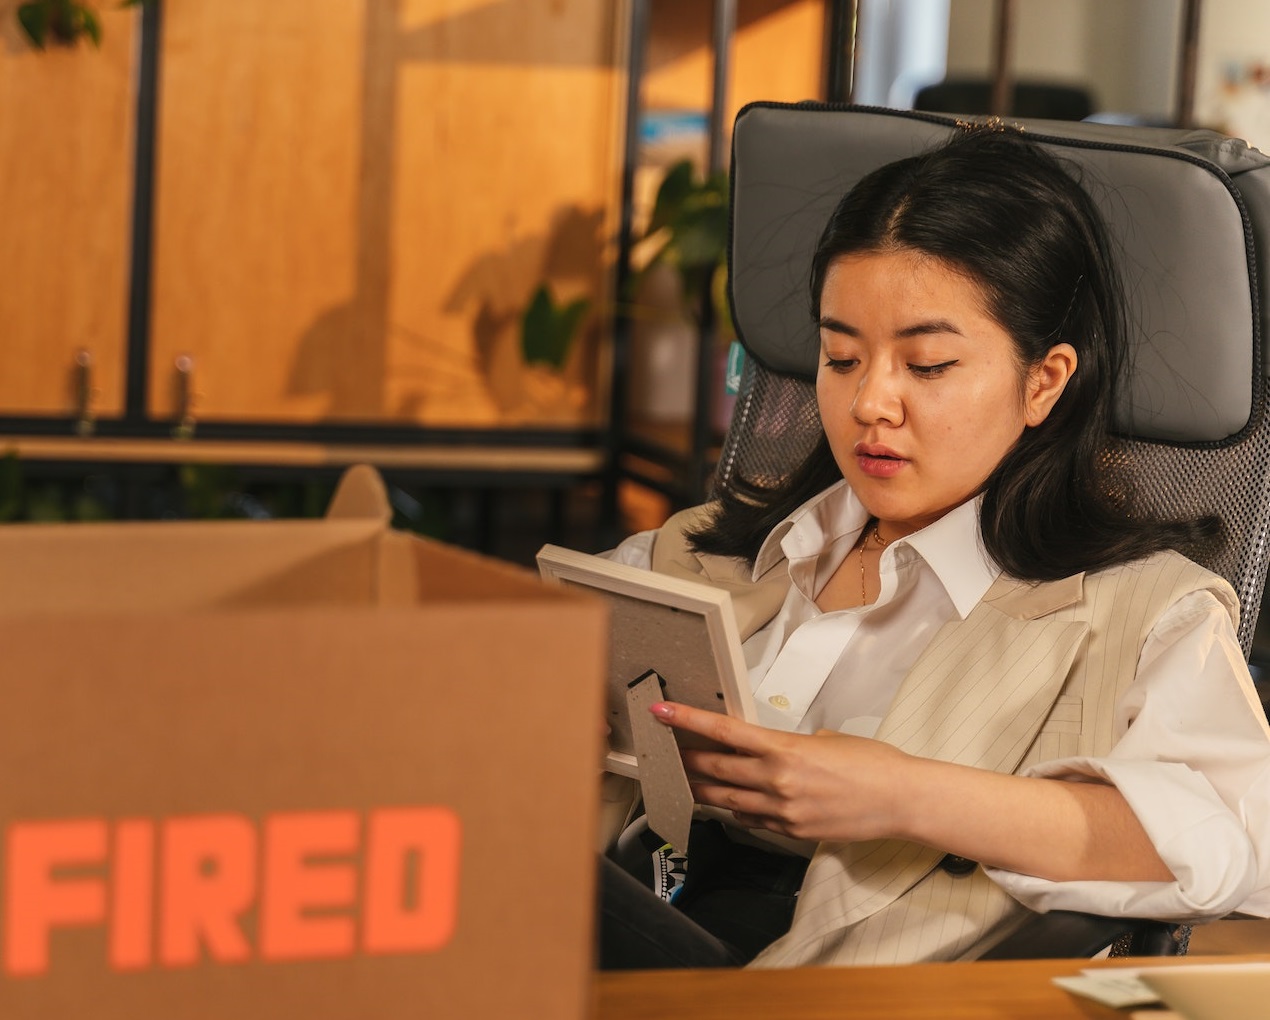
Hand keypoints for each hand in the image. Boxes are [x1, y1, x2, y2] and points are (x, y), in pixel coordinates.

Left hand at [649, 701, 914, 842]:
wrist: (900, 799)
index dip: (688, 721)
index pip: (724, 732)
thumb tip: (772, 752)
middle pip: (716, 768)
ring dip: (703, 788)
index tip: (663, 713)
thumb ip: (792, 745)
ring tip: (686, 779)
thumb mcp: (827, 739)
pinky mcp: (791, 832)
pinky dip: (737, 811)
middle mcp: (776, 780)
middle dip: (687, 758)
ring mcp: (782, 810)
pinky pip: (752, 820)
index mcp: (784, 749)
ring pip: (727, 799)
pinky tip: (727, 805)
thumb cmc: (871, 762)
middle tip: (667, 751)